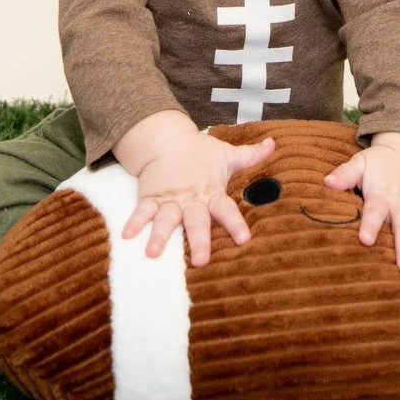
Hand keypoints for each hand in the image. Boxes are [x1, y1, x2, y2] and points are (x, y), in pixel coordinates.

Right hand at [114, 111, 275, 266]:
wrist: (166, 138)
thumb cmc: (200, 151)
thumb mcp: (226, 153)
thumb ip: (250, 156)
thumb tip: (272, 143)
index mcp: (212, 193)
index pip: (227, 210)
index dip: (235, 224)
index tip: (244, 239)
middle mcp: (191, 200)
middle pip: (196, 222)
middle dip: (198, 241)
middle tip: (201, 261)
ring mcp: (170, 200)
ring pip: (166, 220)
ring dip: (160, 236)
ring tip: (153, 253)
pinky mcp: (151, 197)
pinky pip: (142, 211)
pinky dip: (134, 222)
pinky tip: (127, 236)